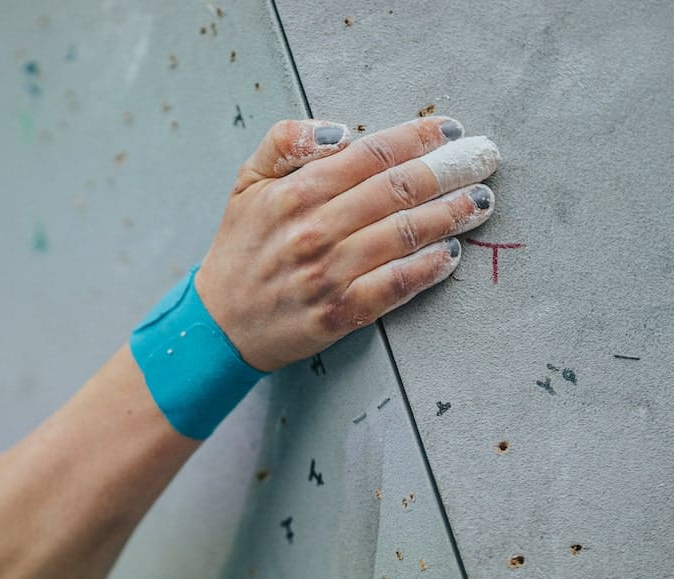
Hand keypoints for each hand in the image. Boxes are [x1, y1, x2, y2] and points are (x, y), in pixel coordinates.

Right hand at [195, 117, 497, 371]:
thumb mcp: (247, 183)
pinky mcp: (339, 314)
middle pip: (397, 190)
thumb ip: (285, 143)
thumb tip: (341, 132)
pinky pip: (395, 286)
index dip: (417, 138)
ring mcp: (328, 275)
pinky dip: (428, 268)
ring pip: (403, 235)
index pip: (370, 154)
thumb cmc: (240, 251)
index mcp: (293, 194)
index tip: (449, 130)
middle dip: (448, 170)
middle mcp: (313, 231)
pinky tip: (450, 254)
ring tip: (479, 201)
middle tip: (483, 158)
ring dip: (450, 215)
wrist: (219, 323)